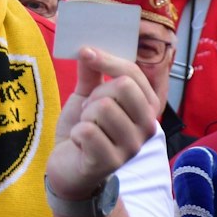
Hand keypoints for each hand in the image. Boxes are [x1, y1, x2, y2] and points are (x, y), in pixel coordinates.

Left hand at [46, 47, 157, 202]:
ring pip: (103, 108)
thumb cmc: (83, 131)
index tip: (86, 53)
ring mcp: (132, 147)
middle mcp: (147, 127)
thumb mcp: (87, 96)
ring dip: (85, 117)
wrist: (68, 168)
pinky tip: (81, 145)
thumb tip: (88, 48)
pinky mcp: (112, 162)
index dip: (106, 60)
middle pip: (122, 87)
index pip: (132, 73)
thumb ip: (91, 73)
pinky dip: (76, 134)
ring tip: (87, 129)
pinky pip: (88, 131)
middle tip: (89, 111)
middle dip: (96, 94)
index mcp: (147, 107)